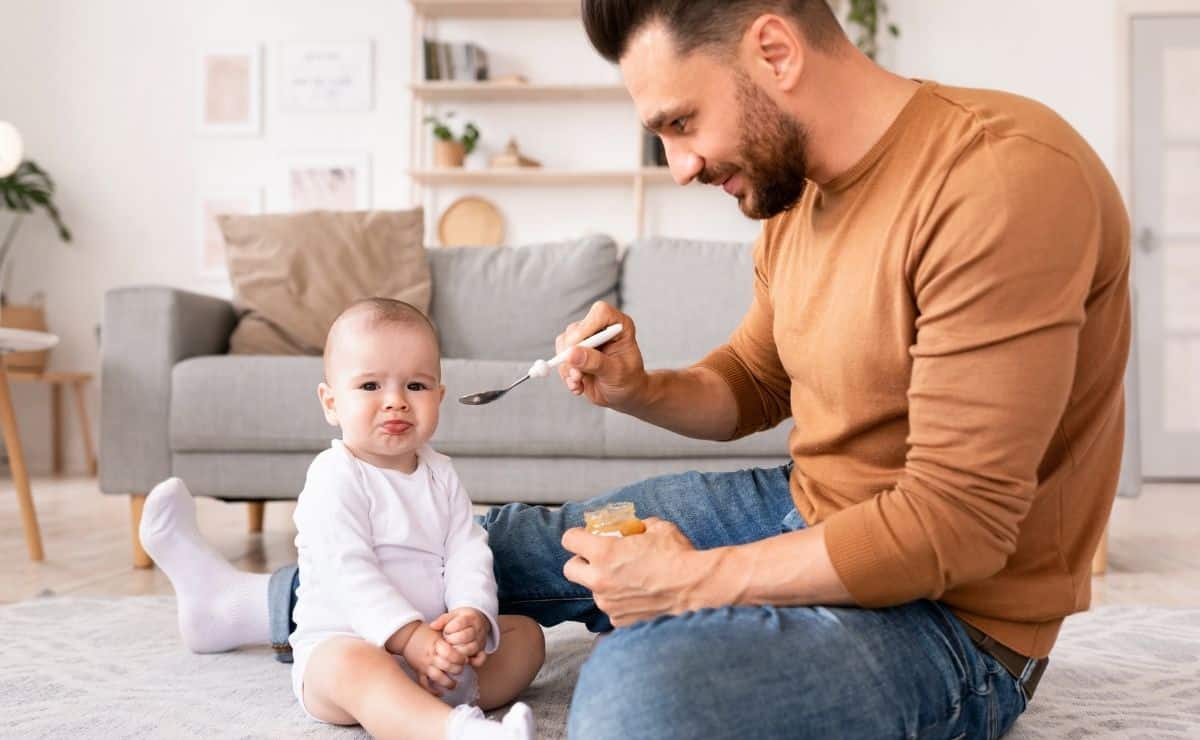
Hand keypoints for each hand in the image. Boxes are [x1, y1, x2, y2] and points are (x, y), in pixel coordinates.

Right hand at [398, 622, 467, 696]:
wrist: (407, 636)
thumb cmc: (426, 632)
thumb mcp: (439, 630)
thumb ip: (451, 638)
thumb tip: (466, 646)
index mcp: (437, 644)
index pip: (450, 653)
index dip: (460, 658)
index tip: (465, 659)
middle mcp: (431, 656)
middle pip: (447, 666)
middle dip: (457, 670)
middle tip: (460, 669)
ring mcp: (424, 665)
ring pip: (437, 677)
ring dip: (448, 683)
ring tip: (454, 685)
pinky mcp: (418, 672)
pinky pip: (424, 684)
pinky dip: (432, 690)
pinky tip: (440, 693)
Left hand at [430, 608, 491, 667]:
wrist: (479, 621)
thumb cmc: (462, 619)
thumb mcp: (453, 615)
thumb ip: (443, 620)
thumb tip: (432, 626)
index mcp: (471, 618)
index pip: (460, 623)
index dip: (449, 628)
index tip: (446, 630)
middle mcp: (478, 630)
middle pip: (465, 636)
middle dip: (452, 640)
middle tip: (447, 640)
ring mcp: (481, 641)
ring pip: (470, 649)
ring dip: (457, 651)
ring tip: (451, 648)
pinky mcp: (481, 651)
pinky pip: (480, 660)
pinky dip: (472, 662)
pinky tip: (462, 659)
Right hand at [556, 301, 647, 410]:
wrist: (623, 395)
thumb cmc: (628, 381)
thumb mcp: (616, 373)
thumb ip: (596, 362)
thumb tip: (571, 354)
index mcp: (619, 325)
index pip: (600, 312)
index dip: (586, 327)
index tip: (578, 348)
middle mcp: (600, 328)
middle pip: (575, 329)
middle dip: (572, 354)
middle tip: (577, 375)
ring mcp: (585, 339)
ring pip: (564, 344)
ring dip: (568, 367)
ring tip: (579, 382)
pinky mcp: (574, 352)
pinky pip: (560, 358)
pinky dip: (566, 375)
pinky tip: (578, 385)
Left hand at [561, 518, 713, 626]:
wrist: (697, 589)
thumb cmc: (678, 556)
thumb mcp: (657, 527)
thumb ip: (637, 527)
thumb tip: (634, 528)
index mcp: (604, 552)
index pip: (569, 540)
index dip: (577, 536)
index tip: (585, 537)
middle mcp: (599, 579)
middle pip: (570, 569)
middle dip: (580, 562)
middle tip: (598, 560)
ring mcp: (608, 603)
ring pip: (594, 591)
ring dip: (604, 584)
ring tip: (630, 580)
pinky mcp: (620, 621)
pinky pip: (612, 609)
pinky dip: (621, 603)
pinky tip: (640, 596)